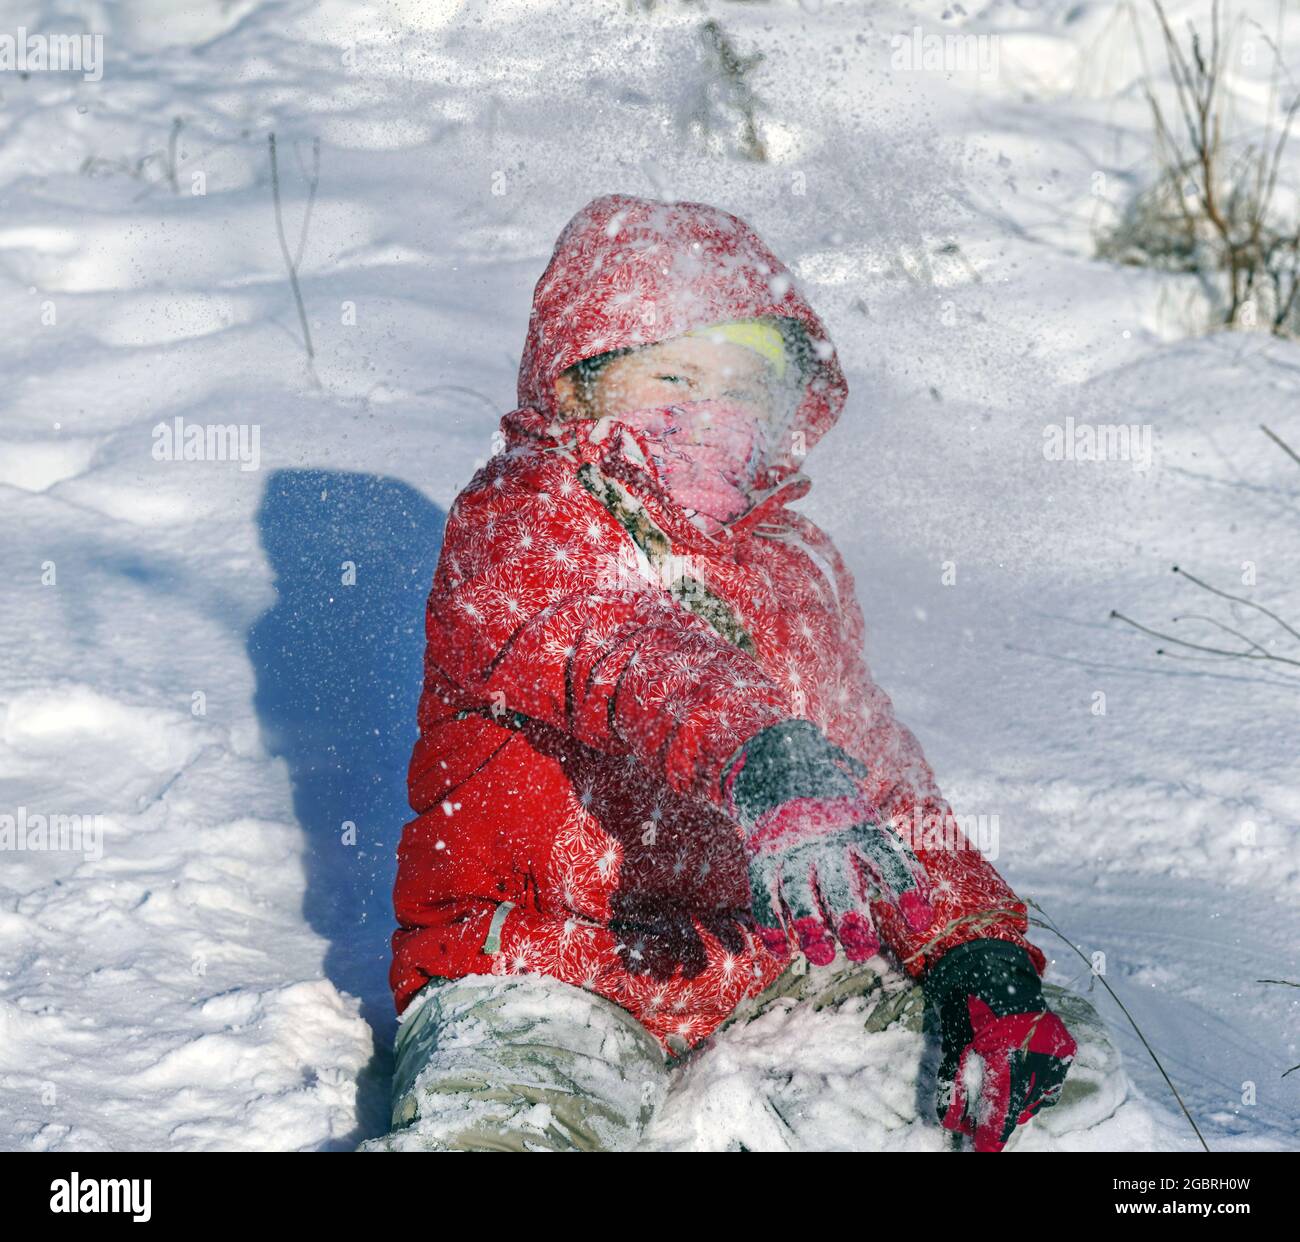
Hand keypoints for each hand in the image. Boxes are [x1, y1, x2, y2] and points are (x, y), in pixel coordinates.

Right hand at [721, 720, 933, 964]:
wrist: (773, 753)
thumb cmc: (830, 795)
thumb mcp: (862, 813)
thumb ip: (888, 852)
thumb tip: (920, 897)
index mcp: (857, 821)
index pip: (886, 856)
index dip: (906, 888)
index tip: (920, 921)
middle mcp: (825, 835)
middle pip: (840, 883)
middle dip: (853, 920)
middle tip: (865, 950)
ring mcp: (790, 844)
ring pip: (799, 893)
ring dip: (811, 929)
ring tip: (824, 956)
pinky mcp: (760, 852)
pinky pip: (762, 892)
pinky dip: (770, 922)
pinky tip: (779, 948)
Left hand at [924, 938, 1077, 1151]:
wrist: (994, 969)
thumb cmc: (969, 1005)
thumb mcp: (956, 1043)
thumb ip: (954, 1083)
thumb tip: (951, 1122)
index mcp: (1006, 1051)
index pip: (1003, 1106)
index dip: (993, 1133)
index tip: (984, 1150)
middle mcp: (1037, 1052)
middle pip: (1022, 1105)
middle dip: (1003, 1117)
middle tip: (986, 1122)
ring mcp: (1055, 1050)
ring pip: (1040, 1097)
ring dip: (1021, 1103)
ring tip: (1003, 1095)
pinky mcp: (1065, 1046)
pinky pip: (1053, 1081)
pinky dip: (1037, 1086)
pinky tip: (1021, 1078)